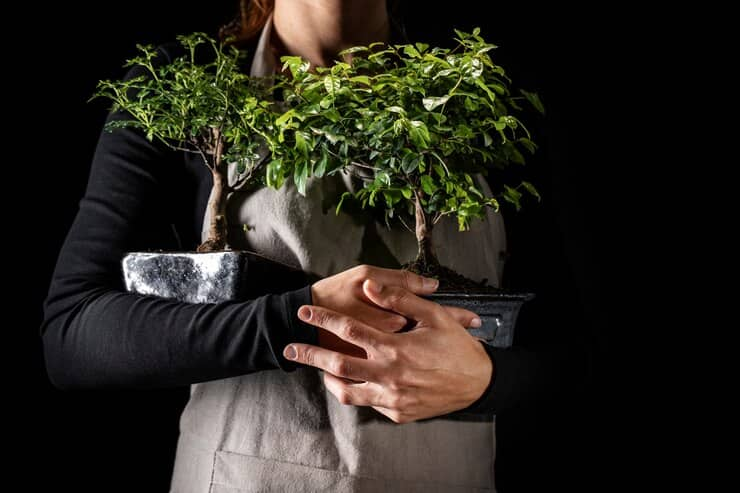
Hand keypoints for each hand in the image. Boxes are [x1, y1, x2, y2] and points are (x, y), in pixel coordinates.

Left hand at [284, 278, 492, 422]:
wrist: (479, 384)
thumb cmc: (458, 347)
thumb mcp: (434, 316)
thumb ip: (400, 298)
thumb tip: (373, 288)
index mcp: (394, 348)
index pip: (348, 329)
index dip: (323, 318)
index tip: (304, 313)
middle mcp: (388, 375)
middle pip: (337, 364)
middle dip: (310, 355)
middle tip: (289, 349)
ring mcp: (392, 398)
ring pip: (348, 391)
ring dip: (329, 379)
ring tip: (320, 370)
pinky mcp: (398, 413)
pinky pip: (369, 403)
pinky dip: (357, 392)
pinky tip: (355, 383)